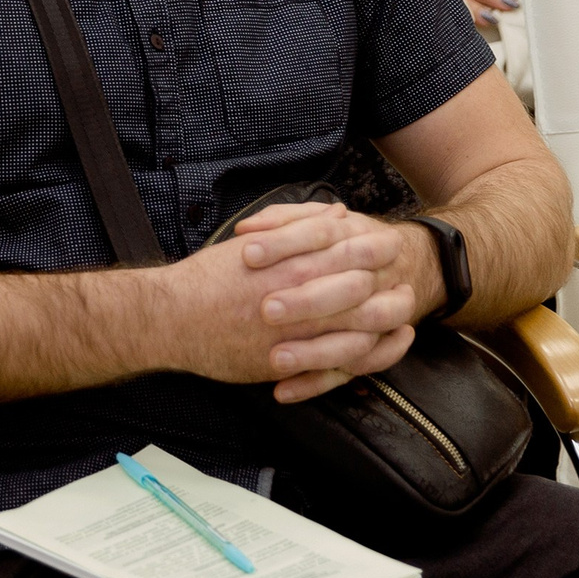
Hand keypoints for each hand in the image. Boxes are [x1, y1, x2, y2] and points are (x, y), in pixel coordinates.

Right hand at [149, 203, 418, 402]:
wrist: (170, 319)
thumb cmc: (207, 279)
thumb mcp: (253, 242)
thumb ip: (298, 226)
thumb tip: (338, 213)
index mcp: (289, 263)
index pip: (346, 252)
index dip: (374, 251)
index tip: (391, 246)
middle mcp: (297, 297)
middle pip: (360, 293)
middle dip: (389, 290)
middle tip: (408, 286)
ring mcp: (294, 334)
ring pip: (356, 330)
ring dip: (385, 325)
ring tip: (403, 318)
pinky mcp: (286, 363)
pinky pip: (335, 364)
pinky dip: (361, 358)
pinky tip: (375, 350)